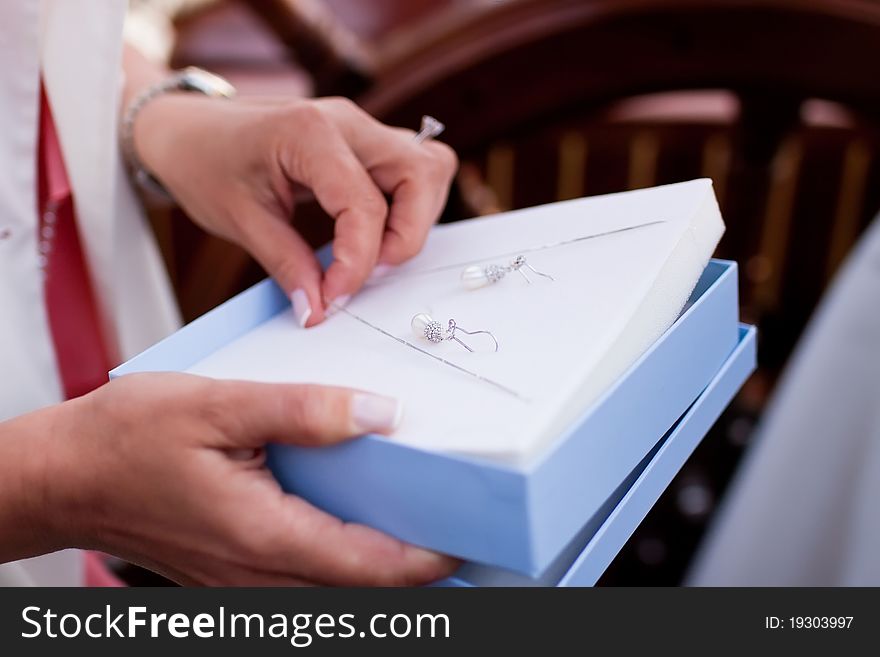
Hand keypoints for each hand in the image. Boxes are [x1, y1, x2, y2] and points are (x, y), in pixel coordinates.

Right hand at [34, 374, 456, 585]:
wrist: (67, 476)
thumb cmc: (129, 439)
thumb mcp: (220, 405)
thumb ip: (305, 410)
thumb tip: (379, 414)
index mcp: (262, 535)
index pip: (367, 565)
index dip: (425, 562)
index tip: (465, 541)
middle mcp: (256, 575)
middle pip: (357, 591)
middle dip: (413, 576)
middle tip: (457, 538)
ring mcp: (242, 583)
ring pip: (331, 596)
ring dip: (379, 575)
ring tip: (418, 537)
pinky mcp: (232, 575)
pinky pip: (301, 586)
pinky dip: (340, 569)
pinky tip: (353, 535)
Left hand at [134, 94, 457, 325]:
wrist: (187, 129)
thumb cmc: (204, 163)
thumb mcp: (238, 220)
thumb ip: (286, 265)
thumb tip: (319, 310)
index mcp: (309, 132)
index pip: (365, 203)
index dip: (359, 261)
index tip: (335, 296)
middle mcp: (348, 122)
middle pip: (422, 171)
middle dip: (408, 233)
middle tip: (370, 271)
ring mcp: (361, 128)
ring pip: (427, 167)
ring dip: (413, 218)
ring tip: (370, 253)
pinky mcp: (365, 143)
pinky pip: (411, 171)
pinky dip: (405, 208)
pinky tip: (370, 234)